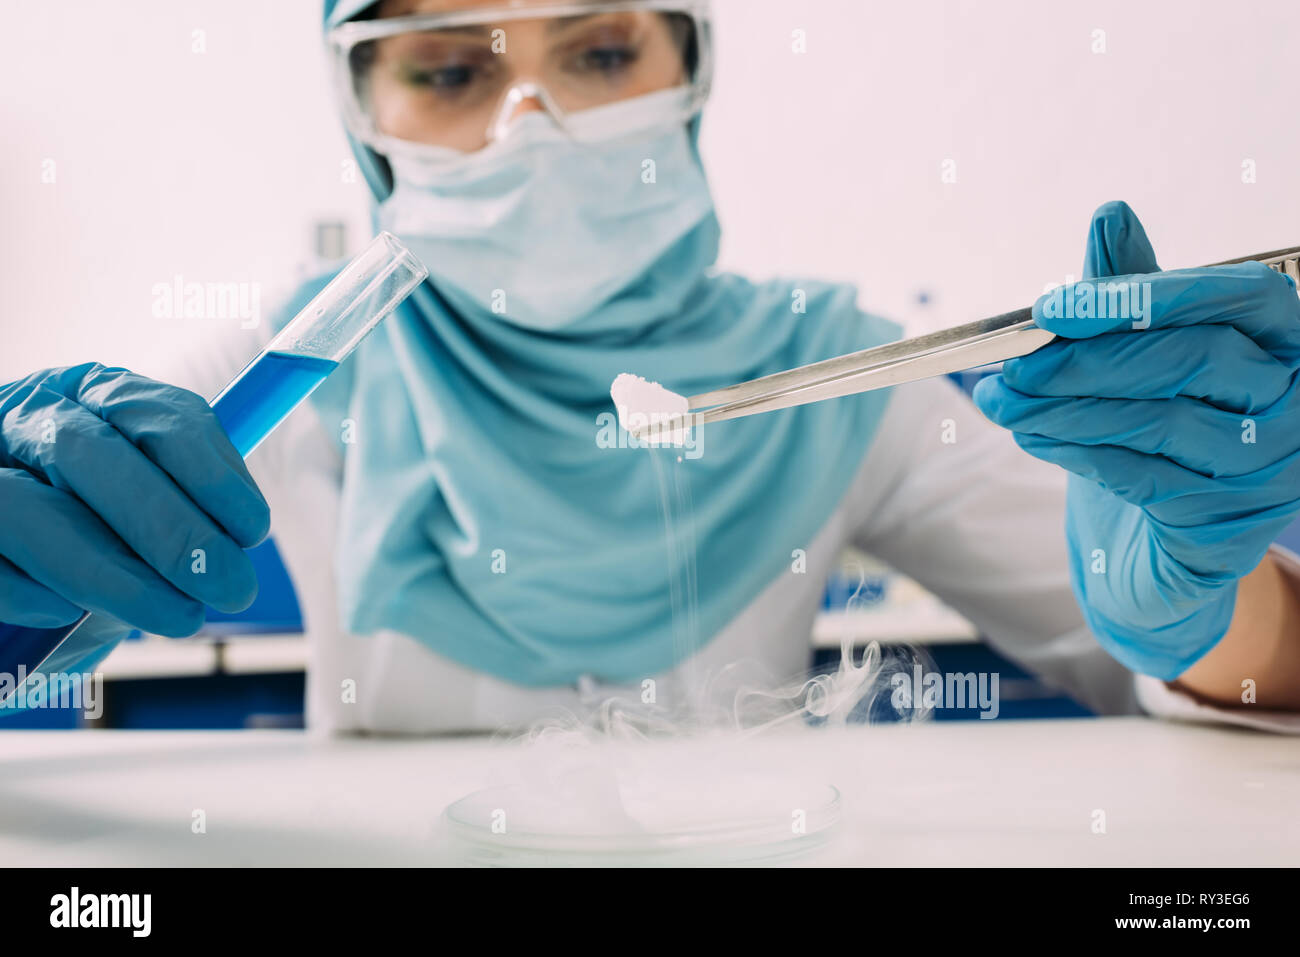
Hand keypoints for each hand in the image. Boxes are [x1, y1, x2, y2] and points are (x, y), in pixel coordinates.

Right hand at [0, 363, 269, 636]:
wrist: (10, 549)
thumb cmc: (90, 522)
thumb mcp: (143, 496)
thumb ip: (182, 503)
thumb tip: (233, 546)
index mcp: (95, 394)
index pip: (157, 414)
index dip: (212, 472)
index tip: (253, 532)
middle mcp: (26, 413)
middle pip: (92, 457)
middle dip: (170, 528)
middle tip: (229, 587)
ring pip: (27, 509)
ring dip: (110, 573)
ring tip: (178, 618)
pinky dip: (29, 592)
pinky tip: (70, 612)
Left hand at [974, 201, 1299, 678]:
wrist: (1159, 551)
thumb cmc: (1156, 434)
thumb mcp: (1142, 357)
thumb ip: (1131, 293)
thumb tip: (1112, 214)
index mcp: (1287, 340)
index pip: (1240, 295)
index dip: (1143, 296)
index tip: (1051, 305)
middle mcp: (1296, 401)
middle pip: (1194, 360)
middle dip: (1085, 359)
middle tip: (1012, 364)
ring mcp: (1271, 470)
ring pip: (1162, 422)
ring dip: (1063, 408)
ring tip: (1002, 400)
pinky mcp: (1227, 528)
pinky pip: (1143, 478)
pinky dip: (1075, 451)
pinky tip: (1031, 436)